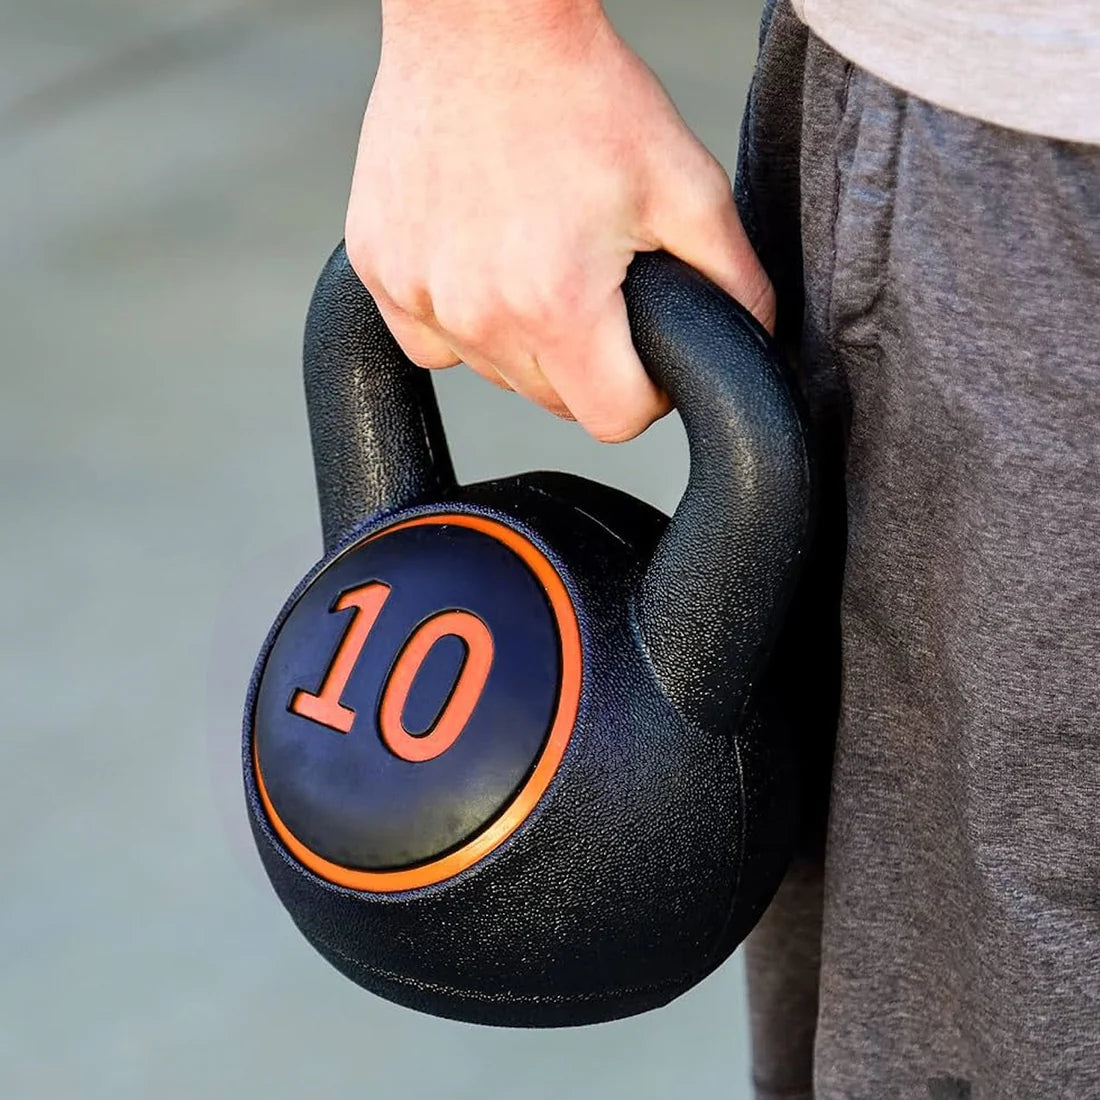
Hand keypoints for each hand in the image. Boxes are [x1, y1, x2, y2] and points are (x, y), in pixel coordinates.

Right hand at [345, 0, 773, 441]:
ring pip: (496, 374)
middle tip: (597, 285)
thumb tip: (750, 344)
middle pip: (553, 401)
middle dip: (587, 363)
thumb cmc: (582, 92)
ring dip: (525, 341)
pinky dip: (464, 321)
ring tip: (538, 258)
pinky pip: (432, 344)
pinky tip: (482, 264)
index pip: (614, 420)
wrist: (481, 22)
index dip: (644, 394)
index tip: (645, 352)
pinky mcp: (380, 272)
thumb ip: (733, 282)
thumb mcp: (687, 186)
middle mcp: (478, 312)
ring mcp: (418, 293)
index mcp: (557, 302)